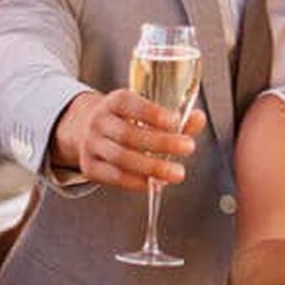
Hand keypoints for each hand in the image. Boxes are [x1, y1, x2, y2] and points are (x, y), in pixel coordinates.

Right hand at [47, 88, 206, 192]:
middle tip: (188, 147)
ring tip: (177, 173)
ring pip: (121, 158)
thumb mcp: (143, 111)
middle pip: (128, 134)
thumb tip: (198, 118)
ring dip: (151, 167)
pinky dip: (136, 181)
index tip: (175, 121)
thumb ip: (173, 116)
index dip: (151, 112)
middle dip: (160, 142)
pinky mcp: (89, 167)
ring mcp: (91, 145)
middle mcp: (99, 121)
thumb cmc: (125, 120)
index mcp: (113, 101)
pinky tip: (155, 183)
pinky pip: (114, 176)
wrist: (86, 130)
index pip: (127, 103)